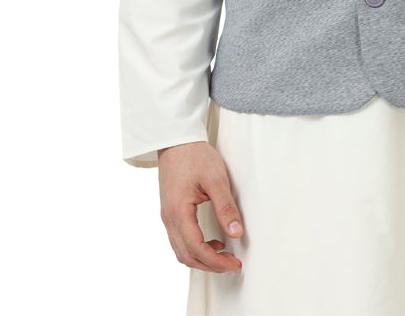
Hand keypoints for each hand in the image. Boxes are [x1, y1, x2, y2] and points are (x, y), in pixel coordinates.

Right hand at [157, 140, 243, 273]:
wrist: (176, 140)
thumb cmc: (194, 155)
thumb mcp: (216, 178)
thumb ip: (226, 207)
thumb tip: (237, 232)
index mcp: (179, 211)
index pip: (196, 248)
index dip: (216, 261)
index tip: (233, 264)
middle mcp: (169, 217)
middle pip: (186, 255)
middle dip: (209, 265)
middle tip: (231, 265)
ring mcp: (167, 215)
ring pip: (181, 250)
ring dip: (201, 258)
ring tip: (223, 255)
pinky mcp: (170, 211)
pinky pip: (179, 239)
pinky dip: (194, 247)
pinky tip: (211, 241)